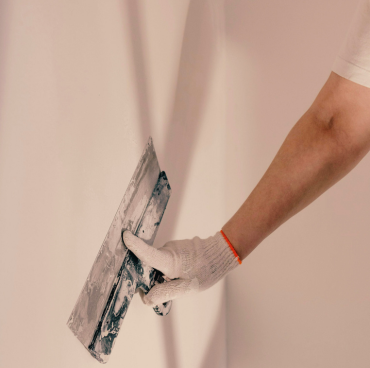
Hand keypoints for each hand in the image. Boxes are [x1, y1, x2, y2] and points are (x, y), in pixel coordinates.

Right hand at [122, 230, 240, 306]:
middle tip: (166, 286)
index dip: (135, 246)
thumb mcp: (186, 288)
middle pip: (150, 263)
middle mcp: (167, 250)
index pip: (147, 253)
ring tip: (180, 278)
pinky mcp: (177, 247)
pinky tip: (183, 272)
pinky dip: (170, 267)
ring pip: (159, 262)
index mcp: (168, 260)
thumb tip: (146, 297)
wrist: (221, 254)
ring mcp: (173, 247)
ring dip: (163, 272)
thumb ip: (165, 292)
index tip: (124, 235)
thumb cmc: (205, 271)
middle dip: (151, 276)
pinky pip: (167, 258)